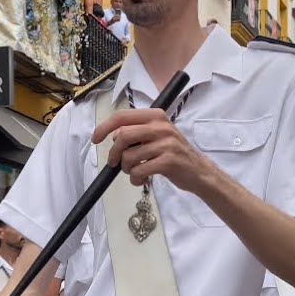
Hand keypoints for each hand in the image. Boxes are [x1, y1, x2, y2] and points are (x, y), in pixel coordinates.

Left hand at [92, 108, 218, 194]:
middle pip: (122, 136)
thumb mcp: (157, 136)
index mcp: (156, 116)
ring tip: (136, 172)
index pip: (122, 116)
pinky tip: (143, 179)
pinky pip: (139, 170)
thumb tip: (113, 135)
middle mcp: (161, 126)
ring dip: (127, 169)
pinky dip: (136, 178)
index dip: (104, 128)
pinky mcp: (168, 161)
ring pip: (129, 156)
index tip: (95, 139)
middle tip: (115, 163)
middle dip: (114, 154)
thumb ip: (137, 132)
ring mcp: (166, 144)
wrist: (199, 171)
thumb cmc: (174, 154)